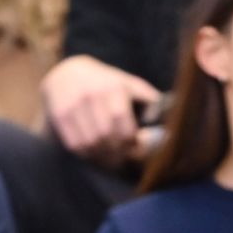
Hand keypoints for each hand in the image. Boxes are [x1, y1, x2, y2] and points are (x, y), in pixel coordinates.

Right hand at [42, 55, 162, 166]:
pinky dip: (87, 154)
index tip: (136, 148)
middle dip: (117, 152)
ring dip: (103, 157)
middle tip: (124, 159)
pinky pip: (75, 144)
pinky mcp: (59, 114)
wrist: (69, 73)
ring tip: (112, 159)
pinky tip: (95, 153)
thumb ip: (151, 102)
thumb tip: (173, 124)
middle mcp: (90, 94)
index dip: (130, 142)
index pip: (122, 124)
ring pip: (90, 143)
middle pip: (106, 136)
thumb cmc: (108, 84)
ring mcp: (72, 105)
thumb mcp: (131, 85)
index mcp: (112, 88)